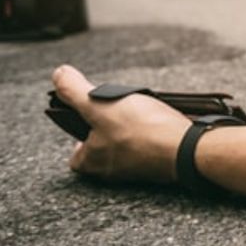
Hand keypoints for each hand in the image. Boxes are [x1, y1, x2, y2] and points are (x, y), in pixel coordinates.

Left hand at [51, 65, 190, 183]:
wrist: (188, 148)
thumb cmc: (141, 130)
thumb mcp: (100, 104)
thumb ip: (74, 91)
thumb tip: (58, 75)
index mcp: (93, 162)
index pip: (76, 154)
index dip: (79, 136)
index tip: (89, 118)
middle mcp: (113, 171)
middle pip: (103, 148)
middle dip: (109, 128)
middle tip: (118, 109)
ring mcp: (139, 169)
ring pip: (128, 147)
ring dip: (133, 130)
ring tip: (142, 111)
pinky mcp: (162, 164)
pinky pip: (151, 148)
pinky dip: (153, 134)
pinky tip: (160, 121)